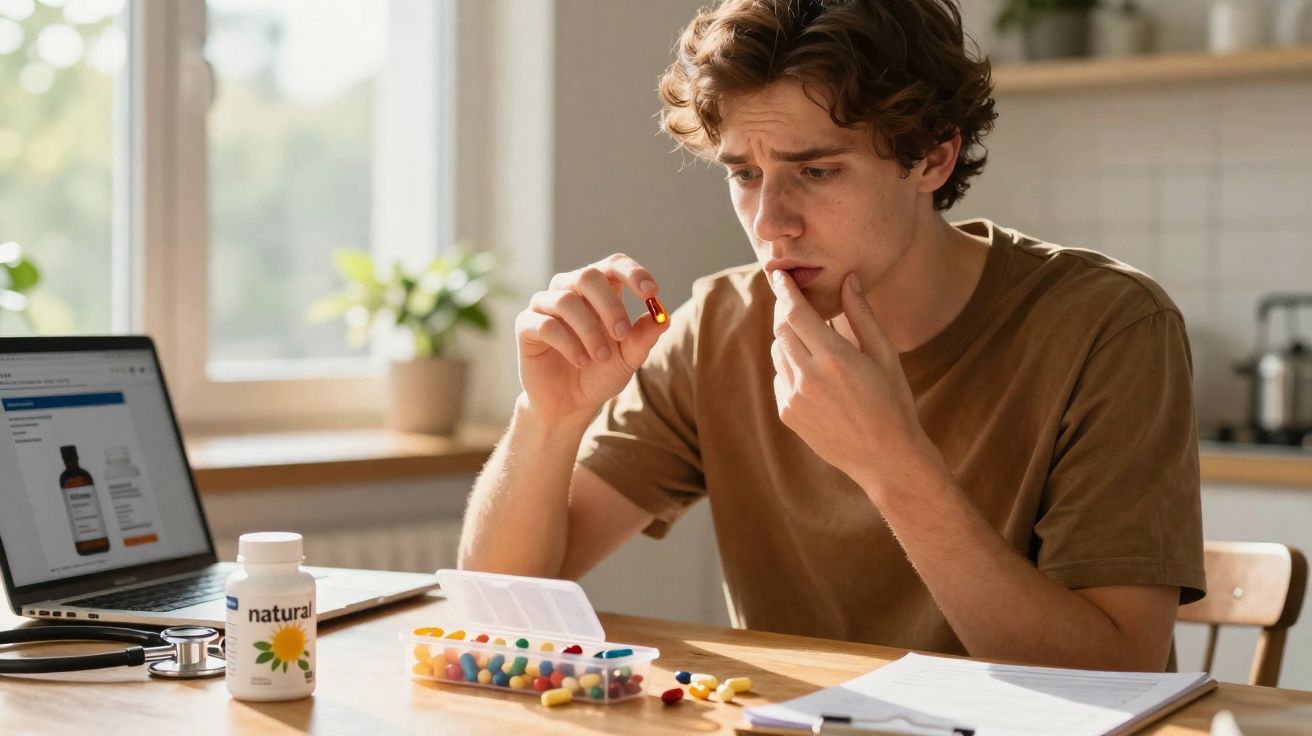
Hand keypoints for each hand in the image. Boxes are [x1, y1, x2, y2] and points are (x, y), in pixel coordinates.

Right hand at [515, 254, 669, 421]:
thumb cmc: (600, 373)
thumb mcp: (628, 357)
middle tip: (622, 333)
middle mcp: (570, 289)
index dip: (632, 273)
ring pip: (566, 300)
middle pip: (588, 275)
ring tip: (601, 357)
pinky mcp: (526, 325)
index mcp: (599, 290)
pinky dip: (568, 343)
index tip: (651, 292)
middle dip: (610, 305)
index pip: (614, 265)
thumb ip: (643, 337)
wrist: (570, 403)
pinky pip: (546, 324)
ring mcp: (545, 305)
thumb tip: (663, 318)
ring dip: (589, 330)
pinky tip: (581, 361)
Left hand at [769, 269, 932, 494]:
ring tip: (813, 339)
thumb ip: (862, 316)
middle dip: (784, 310)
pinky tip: (815, 373)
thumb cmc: (893, 402)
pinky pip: (781, 377)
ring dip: (789, 338)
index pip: (795, 312)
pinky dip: (791, 366)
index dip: (784, 290)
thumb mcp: (884, 355)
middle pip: (780, 329)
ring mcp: (794, 398)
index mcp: (835, 358)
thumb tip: (848, 279)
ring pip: (778, 353)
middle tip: (793, 298)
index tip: (778, 274)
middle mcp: (808, 377)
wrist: (886, 457)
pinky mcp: (788, 414)